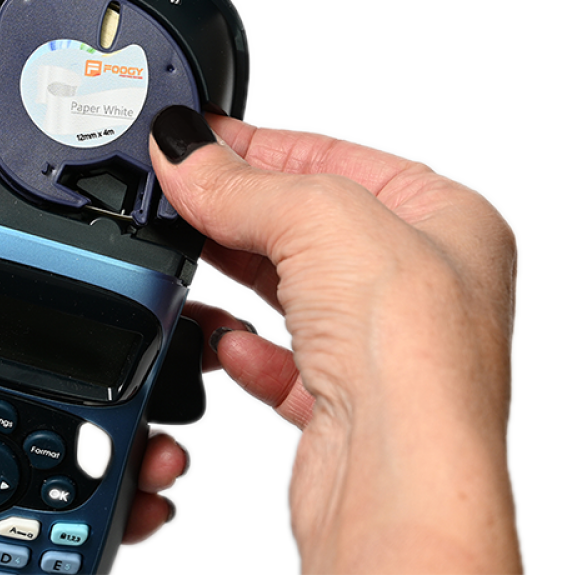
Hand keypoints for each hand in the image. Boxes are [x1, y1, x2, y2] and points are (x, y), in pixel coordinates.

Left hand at [0, 132, 187, 572]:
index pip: (6, 268)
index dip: (70, 273)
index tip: (134, 277)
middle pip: (52, 355)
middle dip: (121, 363)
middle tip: (174, 368)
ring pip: (52, 431)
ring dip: (114, 440)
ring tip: (155, 451)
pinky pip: (19, 498)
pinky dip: (72, 509)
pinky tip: (112, 511)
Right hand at [149, 107, 522, 573]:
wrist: (400, 486)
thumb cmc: (412, 352)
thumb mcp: (317, 217)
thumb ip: (239, 181)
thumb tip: (183, 149)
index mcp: (446, 218)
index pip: (336, 157)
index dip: (260, 143)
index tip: (198, 137)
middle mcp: (423, 283)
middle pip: (308, 223)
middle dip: (240, 207)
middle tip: (178, 188)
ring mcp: (384, 346)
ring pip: (289, 290)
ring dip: (234, 273)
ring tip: (184, 249)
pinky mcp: (345, 406)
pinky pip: (280, 361)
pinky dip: (244, 348)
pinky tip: (225, 342)